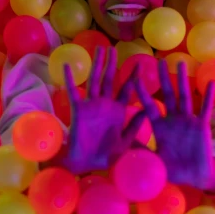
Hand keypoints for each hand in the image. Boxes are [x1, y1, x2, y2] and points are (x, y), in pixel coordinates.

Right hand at [62, 46, 142, 173]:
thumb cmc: (108, 156)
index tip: (140, 63)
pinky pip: (73, 92)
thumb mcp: (126, 142)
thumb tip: (147, 111)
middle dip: (112, 64)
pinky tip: (67, 66)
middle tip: (114, 49)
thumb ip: (135, 126)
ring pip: (95, 80)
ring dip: (97, 65)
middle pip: (110, 79)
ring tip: (99, 50)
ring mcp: (91, 105)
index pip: (127, 89)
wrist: (87, 165)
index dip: (133, 77)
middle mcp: (105, 104)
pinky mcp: (78, 110)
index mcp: (118, 111)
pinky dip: (70, 79)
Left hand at [135, 61, 214, 189]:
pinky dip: (208, 96)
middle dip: (163, 78)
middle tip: (159, 61)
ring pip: (184, 96)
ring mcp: (188, 121)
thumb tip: (122, 146)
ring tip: (180, 63)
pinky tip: (209, 83)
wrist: (194, 177)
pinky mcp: (202, 126)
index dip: (143, 93)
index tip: (135, 78)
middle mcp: (173, 120)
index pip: (149, 106)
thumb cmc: (172, 169)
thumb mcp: (153, 160)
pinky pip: (205, 109)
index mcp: (160, 127)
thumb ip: (140, 151)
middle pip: (168, 94)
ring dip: (183, 80)